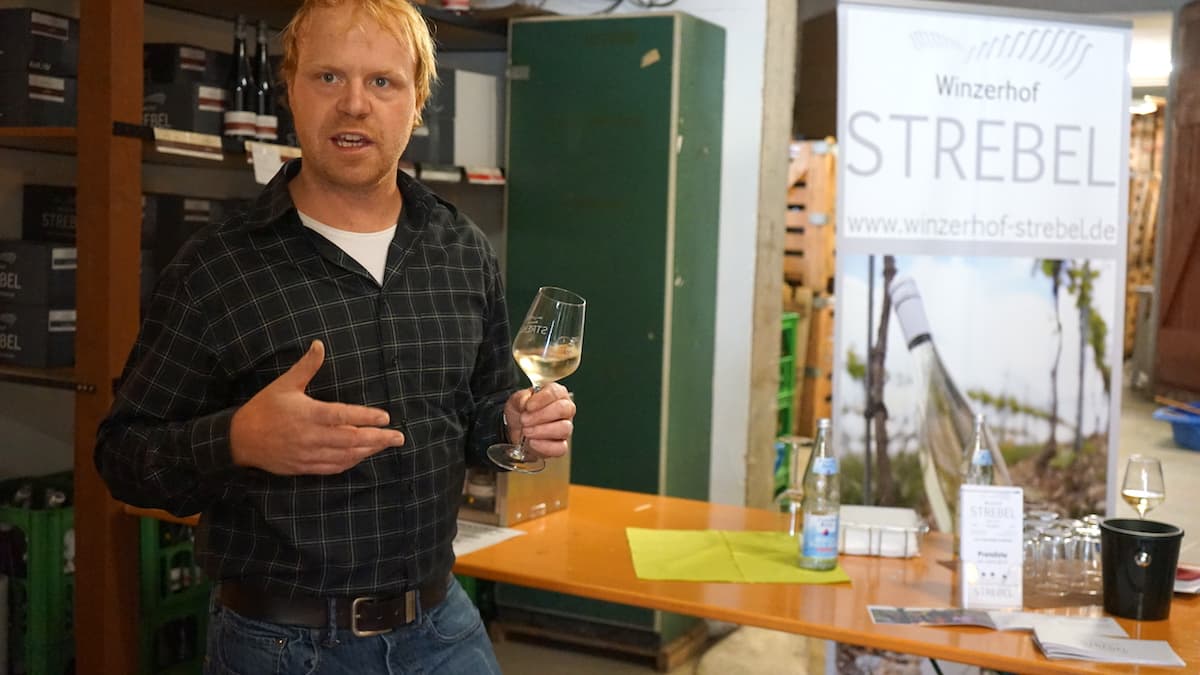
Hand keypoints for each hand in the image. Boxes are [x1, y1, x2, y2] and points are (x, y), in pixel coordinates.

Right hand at [230, 340, 405, 474]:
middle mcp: (312, 436)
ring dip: (369, 451)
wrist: (240, 440)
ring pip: (346, 456)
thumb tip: (319, 344)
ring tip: (386, 445)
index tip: (386, 417)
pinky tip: (362, 457)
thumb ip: (306, 366)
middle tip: (399, 437)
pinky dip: (351, 462)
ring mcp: (309, 454)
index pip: (344, 416)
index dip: (366, 417)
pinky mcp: (305, 467)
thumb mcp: (284, 384)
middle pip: (352, 439)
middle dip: (378, 439)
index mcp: (309, 414)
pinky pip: (333, 467)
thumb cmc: (264, 408)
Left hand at [503, 383, 575, 457]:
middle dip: (541, 415)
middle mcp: (565, 409)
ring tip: (526, 431)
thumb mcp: (516, 401)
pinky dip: (544, 446)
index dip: (541, 399)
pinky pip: (560, 448)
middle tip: (524, 420)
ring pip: (564, 429)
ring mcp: (566, 428)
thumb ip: (520, 399)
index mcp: (556, 394)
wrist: (515, 430)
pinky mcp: (561, 445)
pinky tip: (532, 442)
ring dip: (542, 431)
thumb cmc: (521, 412)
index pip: (555, 392)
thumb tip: (525, 402)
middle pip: (563, 409)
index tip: (528, 406)